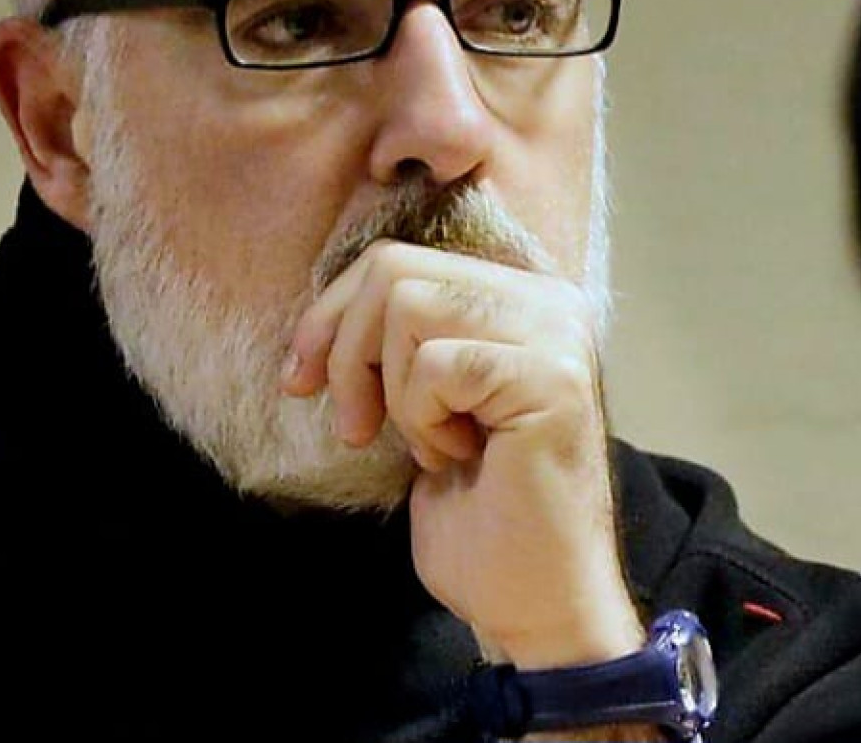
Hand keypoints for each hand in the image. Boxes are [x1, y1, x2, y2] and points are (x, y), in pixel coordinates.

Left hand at [283, 240, 643, 667]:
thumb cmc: (480, 516)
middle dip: (348, 353)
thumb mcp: (426, 405)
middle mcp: (552, 301)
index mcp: (523, 299)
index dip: (331, 316)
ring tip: (430, 444)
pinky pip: (437, 365)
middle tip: (359, 428)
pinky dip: (424, 420)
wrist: (535, 600)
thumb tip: (329, 303)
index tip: (302, 383)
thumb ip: (407, 340)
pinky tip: (459, 458)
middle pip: (394, 271)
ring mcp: (558, 335)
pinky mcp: (552, 378)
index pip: (397, 260)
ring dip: (394, 391)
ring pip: (409, 306)